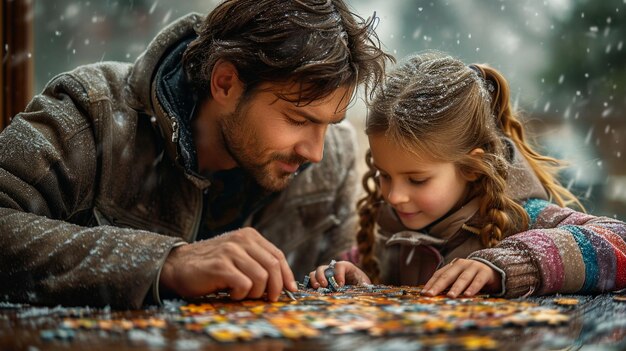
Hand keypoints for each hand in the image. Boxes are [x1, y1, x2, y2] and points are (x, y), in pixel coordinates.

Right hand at [159, 227, 296, 301]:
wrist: (177, 265)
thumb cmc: (210, 265)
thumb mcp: (237, 255)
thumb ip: (257, 261)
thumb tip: (283, 282)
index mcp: (249, 235)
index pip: (277, 255)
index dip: (287, 275)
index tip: (290, 289)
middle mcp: (241, 240)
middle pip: (272, 266)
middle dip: (276, 287)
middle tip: (269, 299)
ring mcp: (231, 251)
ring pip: (261, 278)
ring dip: (255, 293)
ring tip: (242, 294)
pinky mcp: (221, 266)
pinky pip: (245, 285)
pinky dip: (241, 295)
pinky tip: (231, 294)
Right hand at [307, 261, 370, 288]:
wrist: (358, 288)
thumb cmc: (361, 285)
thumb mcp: (365, 284)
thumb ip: (364, 286)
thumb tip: (364, 291)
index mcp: (346, 267)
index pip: (340, 266)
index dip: (339, 274)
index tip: (340, 285)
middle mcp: (333, 269)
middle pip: (323, 267)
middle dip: (322, 276)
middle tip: (324, 285)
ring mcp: (325, 275)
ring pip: (315, 273)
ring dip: (314, 279)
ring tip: (316, 288)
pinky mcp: (320, 282)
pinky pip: (311, 281)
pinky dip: (310, 285)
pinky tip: (312, 292)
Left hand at [422, 258, 500, 297]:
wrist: (494, 269)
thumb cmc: (472, 277)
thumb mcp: (459, 279)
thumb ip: (450, 285)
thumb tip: (434, 295)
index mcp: (452, 266)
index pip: (439, 274)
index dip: (431, 283)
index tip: (423, 293)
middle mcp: (461, 264)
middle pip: (448, 276)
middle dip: (438, 286)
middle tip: (431, 295)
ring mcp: (473, 267)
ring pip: (463, 278)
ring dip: (456, 288)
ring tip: (449, 296)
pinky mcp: (485, 272)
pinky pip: (478, 280)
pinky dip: (473, 288)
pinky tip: (468, 295)